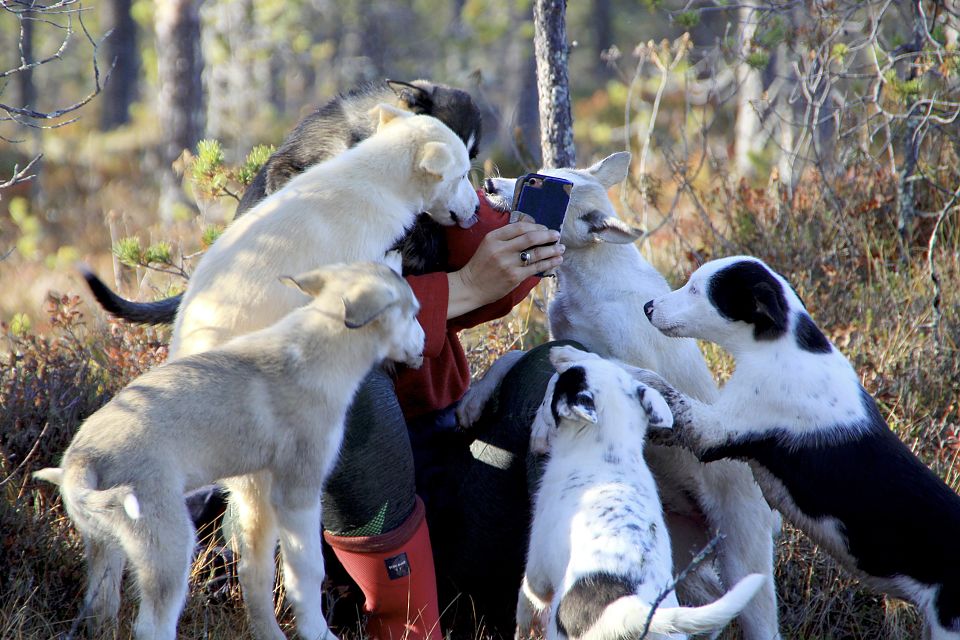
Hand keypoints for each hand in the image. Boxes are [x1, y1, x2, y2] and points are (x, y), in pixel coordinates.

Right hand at [447, 220, 563, 316]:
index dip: (536, 226)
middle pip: (530, 238)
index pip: (519, 227)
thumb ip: (506, 238)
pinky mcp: (514, 277)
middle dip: (547, 235)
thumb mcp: (488, 245)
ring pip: (536, 253)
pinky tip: (556, 260)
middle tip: (557, 235)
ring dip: (552, 250)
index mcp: (494, 238)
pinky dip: (549, 263)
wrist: (470, 287)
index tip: (545, 228)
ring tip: (561, 248)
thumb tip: (532, 232)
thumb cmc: (481, 265)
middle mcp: (501, 249)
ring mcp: (508, 264)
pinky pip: (536, 268)